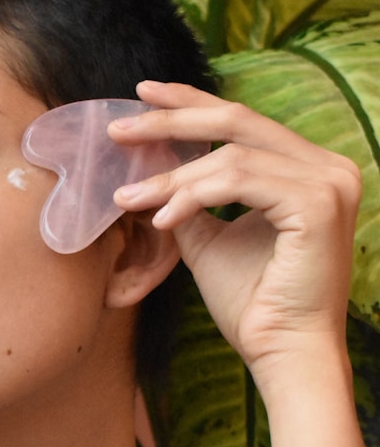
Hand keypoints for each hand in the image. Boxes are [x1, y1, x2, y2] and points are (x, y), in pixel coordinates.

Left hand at [110, 80, 361, 384]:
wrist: (282, 352)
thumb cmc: (253, 304)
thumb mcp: (209, 240)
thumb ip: (189, 200)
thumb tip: (151, 172)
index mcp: (307, 169)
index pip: (243, 122)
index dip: (191, 102)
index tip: (142, 95)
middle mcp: (327, 167)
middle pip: (237, 120)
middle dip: (171, 120)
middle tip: (119, 127)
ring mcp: (328, 182)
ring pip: (230, 155)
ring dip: (171, 176)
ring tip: (128, 197)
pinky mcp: (318, 204)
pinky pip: (238, 181)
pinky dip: (192, 195)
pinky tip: (161, 218)